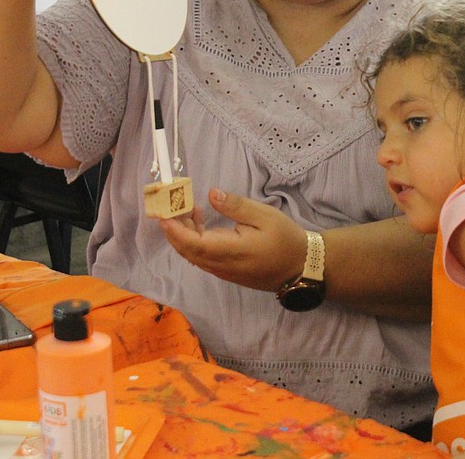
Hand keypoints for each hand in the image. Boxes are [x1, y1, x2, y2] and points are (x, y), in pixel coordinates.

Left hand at [160, 188, 308, 291]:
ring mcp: (224, 271)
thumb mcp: (265, 215)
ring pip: (194, 255)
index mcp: (230, 251)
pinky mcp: (227, 271)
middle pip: (188, 251)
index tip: (163, 215)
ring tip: (186, 208)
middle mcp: (222, 265)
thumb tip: (211, 194)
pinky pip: (203, 258)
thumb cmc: (285, 239)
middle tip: (168, 206)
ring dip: (184, 235)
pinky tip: (200, 222)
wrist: (300, 267)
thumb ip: (236, 206)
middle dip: (174, 231)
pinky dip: (194, 241)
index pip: (194, 244)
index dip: (175, 231)